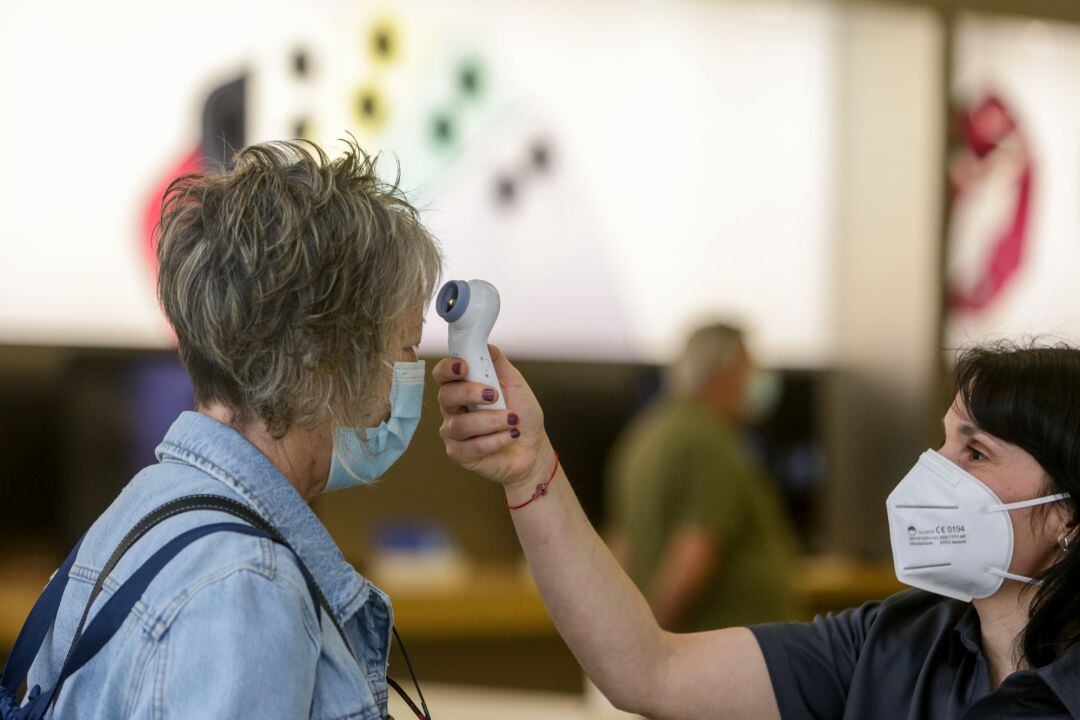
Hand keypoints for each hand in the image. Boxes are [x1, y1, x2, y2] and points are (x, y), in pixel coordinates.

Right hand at [433, 345, 554, 491]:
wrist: (533, 447)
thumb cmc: (521, 414)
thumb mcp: (515, 383)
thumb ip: (498, 363)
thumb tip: (486, 345)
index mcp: (461, 388)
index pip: (443, 374)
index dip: (448, 368)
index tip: (464, 367)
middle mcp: (452, 409)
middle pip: (445, 396)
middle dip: (470, 393)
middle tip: (494, 395)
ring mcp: (453, 433)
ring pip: (461, 424)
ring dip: (491, 420)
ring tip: (512, 420)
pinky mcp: (459, 454)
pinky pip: (472, 446)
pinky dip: (496, 440)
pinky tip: (510, 436)